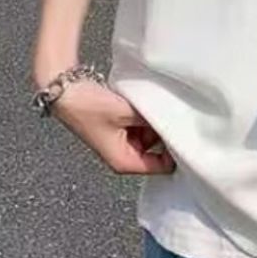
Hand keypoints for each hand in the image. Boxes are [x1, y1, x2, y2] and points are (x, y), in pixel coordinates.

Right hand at [47, 80, 175, 174]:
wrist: (67, 91)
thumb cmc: (89, 106)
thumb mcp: (128, 113)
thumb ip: (153, 120)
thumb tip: (175, 121)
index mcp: (125, 162)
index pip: (162, 166)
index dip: (176, 153)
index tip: (188, 136)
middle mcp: (124, 156)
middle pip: (158, 151)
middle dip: (166, 134)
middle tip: (175, 116)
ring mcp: (122, 142)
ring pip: (152, 136)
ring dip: (156, 123)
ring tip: (156, 107)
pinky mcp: (121, 128)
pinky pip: (143, 126)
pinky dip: (146, 117)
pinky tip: (147, 104)